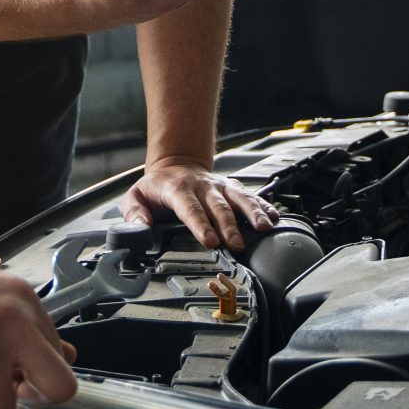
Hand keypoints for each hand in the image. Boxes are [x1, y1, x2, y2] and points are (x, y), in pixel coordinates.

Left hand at [121, 155, 277, 250]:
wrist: (176, 164)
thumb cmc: (157, 186)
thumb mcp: (136, 195)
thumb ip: (134, 212)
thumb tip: (140, 227)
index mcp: (178, 189)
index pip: (190, 208)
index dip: (201, 224)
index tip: (210, 240)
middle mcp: (202, 186)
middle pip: (218, 206)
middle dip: (229, 226)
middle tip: (236, 245)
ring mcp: (220, 186)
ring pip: (239, 197)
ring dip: (252, 212)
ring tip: (264, 227)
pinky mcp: (232, 188)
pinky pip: (251, 196)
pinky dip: (264, 205)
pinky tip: (274, 216)